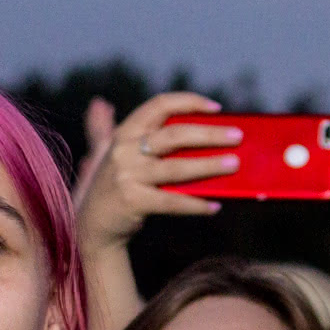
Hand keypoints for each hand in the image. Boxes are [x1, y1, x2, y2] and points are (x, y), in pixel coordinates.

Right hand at [73, 92, 240, 255]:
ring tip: (234, 164)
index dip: (189, 102)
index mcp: (124, 133)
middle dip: (210, 134)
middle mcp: (124, 151)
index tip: (216, 108)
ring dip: (210, 166)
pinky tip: (215, 206)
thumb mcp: (103, 153)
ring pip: (177, 168)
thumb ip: (102, 128)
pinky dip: (195, 204)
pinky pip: (172, 202)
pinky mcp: (133, 202)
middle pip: (174, 135)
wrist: (91, 227)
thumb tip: (101, 105)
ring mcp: (128, 177)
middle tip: (237, 137)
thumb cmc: (108, 187)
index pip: (159, 105)